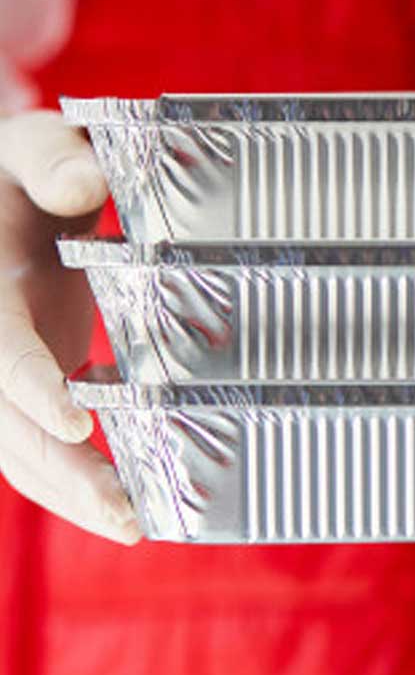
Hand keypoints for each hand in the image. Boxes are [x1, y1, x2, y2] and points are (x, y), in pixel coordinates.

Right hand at [0, 110, 137, 542]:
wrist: (5, 201)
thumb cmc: (21, 171)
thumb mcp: (30, 148)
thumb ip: (52, 159)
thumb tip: (84, 184)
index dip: (30, 385)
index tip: (76, 422)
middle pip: (7, 424)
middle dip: (63, 473)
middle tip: (128, 516)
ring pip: (20, 452)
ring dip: (75, 495)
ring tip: (140, 526)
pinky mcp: (21, 394)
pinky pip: (39, 449)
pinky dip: (80, 482)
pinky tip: (137, 508)